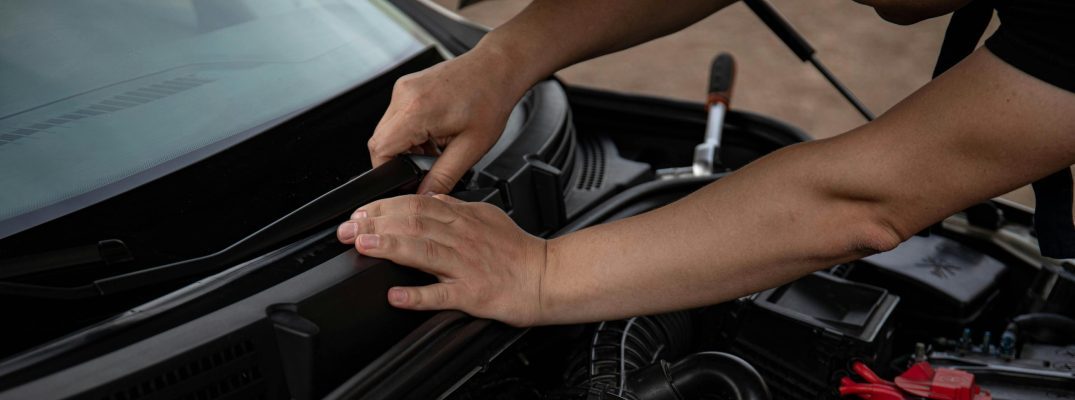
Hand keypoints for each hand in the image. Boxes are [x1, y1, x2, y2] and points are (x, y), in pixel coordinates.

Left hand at [336, 194, 548, 326]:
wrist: (548, 277)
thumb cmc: (519, 251)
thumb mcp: (487, 216)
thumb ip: (456, 208)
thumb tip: (429, 199)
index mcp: (463, 218)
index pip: (416, 204)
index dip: (383, 206)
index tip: (359, 211)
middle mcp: (461, 238)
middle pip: (413, 222)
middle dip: (375, 223)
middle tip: (347, 228)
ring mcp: (466, 266)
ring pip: (423, 250)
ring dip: (389, 247)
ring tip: (363, 246)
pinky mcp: (472, 294)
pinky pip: (442, 294)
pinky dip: (417, 296)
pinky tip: (396, 296)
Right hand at [367, 50, 525, 193]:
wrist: (497, 69)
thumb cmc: (490, 99)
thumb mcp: (470, 147)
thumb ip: (444, 176)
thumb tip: (426, 196)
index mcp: (417, 110)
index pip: (380, 149)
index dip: (388, 170)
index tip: (405, 179)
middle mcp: (404, 95)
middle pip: (381, 140)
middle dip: (400, 159)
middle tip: (428, 163)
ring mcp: (404, 88)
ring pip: (388, 129)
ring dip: (407, 145)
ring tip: (436, 146)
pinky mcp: (408, 86)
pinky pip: (397, 116)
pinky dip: (411, 131)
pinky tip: (434, 133)